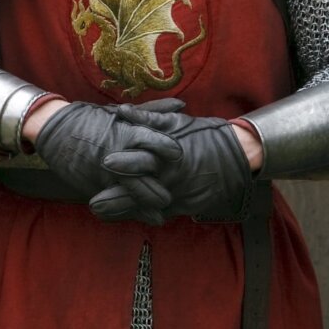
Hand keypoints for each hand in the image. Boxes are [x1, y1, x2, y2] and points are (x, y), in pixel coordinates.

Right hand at [30, 101, 180, 224]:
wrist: (55, 131)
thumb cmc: (91, 120)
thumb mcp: (121, 114)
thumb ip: (153, 112)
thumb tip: (182, 106)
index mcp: (125, 132)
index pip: (151, 140)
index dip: (166, 147)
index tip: (178, 154)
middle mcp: (118, 153)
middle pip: (145, 172)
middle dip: (158, 186)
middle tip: (171, 195)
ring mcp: (105, 172)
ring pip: (131, 192)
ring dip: (147, 204)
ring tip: (161, 214)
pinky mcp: (94, 185)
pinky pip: (114, 202)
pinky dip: (128, 212)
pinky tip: (140, 219)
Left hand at [110, 100, 258, 220]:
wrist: (235, 156)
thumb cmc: (202, 135)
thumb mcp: (176, 122)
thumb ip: (148, 117)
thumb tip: (121, 112)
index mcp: (168, 153)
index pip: (141, 160)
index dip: (122, 165)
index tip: (103, 163)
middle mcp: (170, 176)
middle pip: (139, 189)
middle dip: (116, 197)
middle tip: (93, 203)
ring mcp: (177, 193)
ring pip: (145, 206)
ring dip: (121, 210)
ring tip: (99, 212)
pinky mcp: (183, 206)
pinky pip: (158, 213)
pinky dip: (141, 214)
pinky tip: (120, 216)